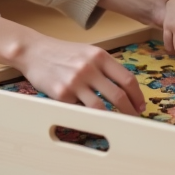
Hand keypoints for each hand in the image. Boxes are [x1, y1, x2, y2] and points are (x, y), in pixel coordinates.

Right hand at [11, 34, 144, 114]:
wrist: (33, 51)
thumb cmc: (62, 53)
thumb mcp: (87, 52)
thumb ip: (104, 67)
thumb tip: (124, 88)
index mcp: (99, 56)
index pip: (127, 79)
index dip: (137, 96)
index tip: (140, 105)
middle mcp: (89, 68)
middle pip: (118, 95)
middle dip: (130, 110)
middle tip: (133, 118)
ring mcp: (75, 82)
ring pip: (101, 107)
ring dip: (112, 118)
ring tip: (117, 123)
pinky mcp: (62, 94)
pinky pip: (80, 110)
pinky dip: (88, 116)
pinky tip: (92, 118)